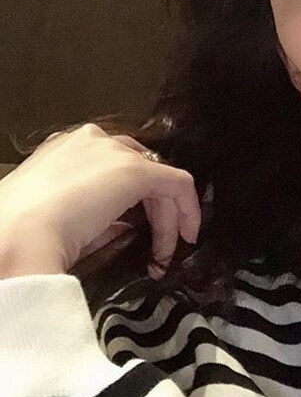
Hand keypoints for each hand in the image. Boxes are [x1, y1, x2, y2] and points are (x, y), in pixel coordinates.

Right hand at [0, 123, 201, 276]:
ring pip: (158, 179)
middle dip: (154, 211)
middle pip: (139, 170)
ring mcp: (114, 152)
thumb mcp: (58, 216)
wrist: (16, 235)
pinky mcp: (136, 171)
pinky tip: (186, 236)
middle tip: (155, 248)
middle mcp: (92, 141)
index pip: (111, 166)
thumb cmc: (22, 232)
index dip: (130, 200)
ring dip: (167, 219)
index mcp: (65, 149)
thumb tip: (121, 228)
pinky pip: (178, 184)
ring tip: (162, 255)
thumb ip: (94, 215)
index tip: (132, 228)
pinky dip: (188, 210)